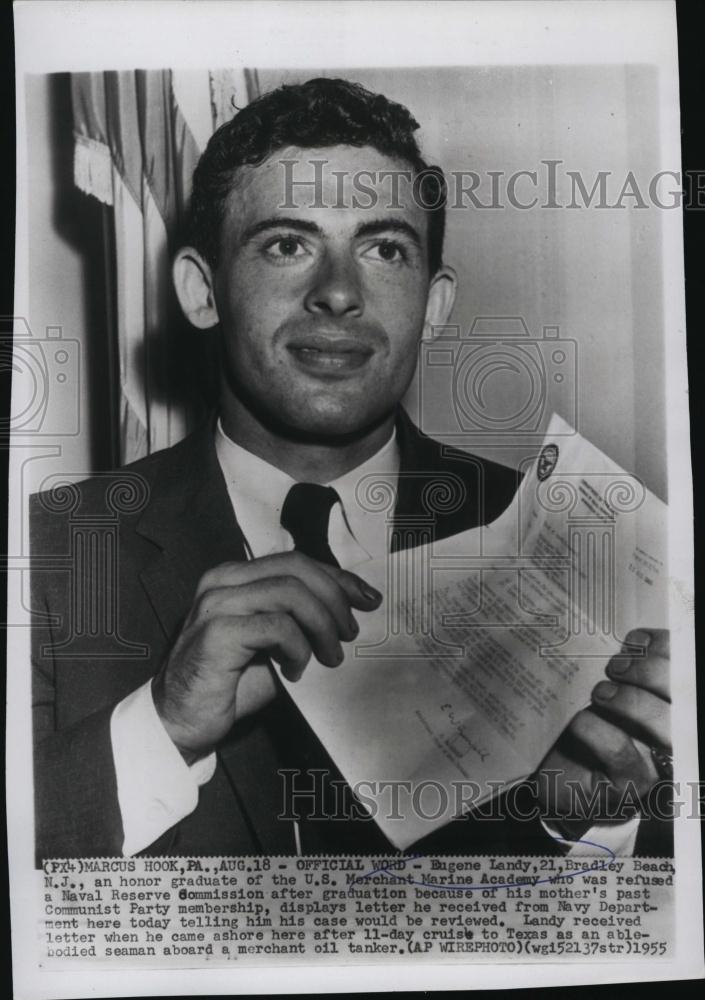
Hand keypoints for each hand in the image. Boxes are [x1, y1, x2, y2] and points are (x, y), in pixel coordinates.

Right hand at [151, 552, 381, 762]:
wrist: (181, 722)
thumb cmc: (230, 684)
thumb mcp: (274, 643)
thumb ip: (300, 619)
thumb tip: (348, 608)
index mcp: (235, 577)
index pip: (297, 562)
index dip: (337, 578)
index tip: (367, 599)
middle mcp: (222, 582)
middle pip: (296, 568)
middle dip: (335, 598)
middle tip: (349, 633)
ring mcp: (216, 604)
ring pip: (290, 592)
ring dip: (321, 624)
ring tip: (329, 656)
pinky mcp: (216, 633)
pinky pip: (276, 626)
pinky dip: (297, 647)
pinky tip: (295, 669)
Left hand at [537, 628, 669, 836]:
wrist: (557, 765)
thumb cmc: (587, 717)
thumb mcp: (607, 684)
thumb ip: (622, 664)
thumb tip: (626, 638)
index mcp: (671, 700)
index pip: (685, 669)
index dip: (668, 649)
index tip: (636, 640)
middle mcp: (675, 730)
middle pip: (685, 696)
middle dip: (651, 672)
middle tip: (615, 667)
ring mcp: (659, 760)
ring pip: (666, 726)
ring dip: (631, 701)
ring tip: (600, 693)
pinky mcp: (632, 784)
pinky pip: (622, 752)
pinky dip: (597, 730)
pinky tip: (579, 720)